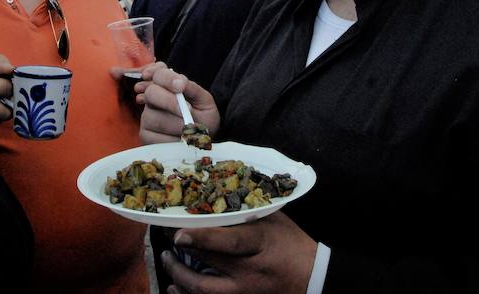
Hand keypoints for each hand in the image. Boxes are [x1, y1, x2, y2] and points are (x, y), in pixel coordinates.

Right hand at [138, 65, 219, 143]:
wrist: (203, 139)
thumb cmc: (203, 117)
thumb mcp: (204, 101)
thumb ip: (192, 89)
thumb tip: (179, 83)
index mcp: (167, 84)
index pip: (159, 73)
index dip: (167, 78)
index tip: (180, 86)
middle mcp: (152, 98)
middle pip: (151, 93)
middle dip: (169, 101)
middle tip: (188, 111)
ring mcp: (146, 116)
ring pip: (153, 117)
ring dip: (175, 125)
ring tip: (189, 129)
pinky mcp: (145, 135)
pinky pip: (153, 137)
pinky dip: (170, 140)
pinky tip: (178, 139)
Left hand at [162, 212, 316, 293]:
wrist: (314, 279)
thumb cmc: (291, 243)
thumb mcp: (274, 220)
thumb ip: (245, 211)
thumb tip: (212, 194)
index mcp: (261, 245)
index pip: (230, 242)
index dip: (203, 239)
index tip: (178, 234)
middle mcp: (251, 272)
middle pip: (208, 263)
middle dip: (180, 250)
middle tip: (164, 236)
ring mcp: (245, 292)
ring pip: (203, 290)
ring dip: (179, 275)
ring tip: (167, 260)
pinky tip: (174, 287)